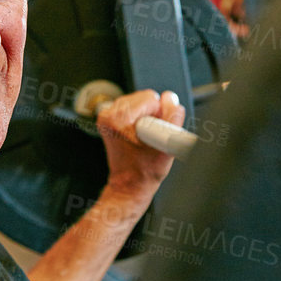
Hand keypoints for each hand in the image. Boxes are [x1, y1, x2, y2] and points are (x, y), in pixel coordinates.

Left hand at [95, 88, 184, 205]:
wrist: (129, 184)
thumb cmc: (144, 171)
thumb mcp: (168, 146)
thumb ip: (173, 119)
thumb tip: (170, 98)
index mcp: (118, 119)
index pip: (151, 99)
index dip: (161, 115)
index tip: (155, 132)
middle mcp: (108, 115)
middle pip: (144, 96)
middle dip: (154, 114)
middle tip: (151, 135)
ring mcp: (107, 115)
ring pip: (140, 100)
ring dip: (148, 115)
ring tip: (145, 136)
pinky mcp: (110, 118)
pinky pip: (134, 106)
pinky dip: (141, 116)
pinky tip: (140, 133)